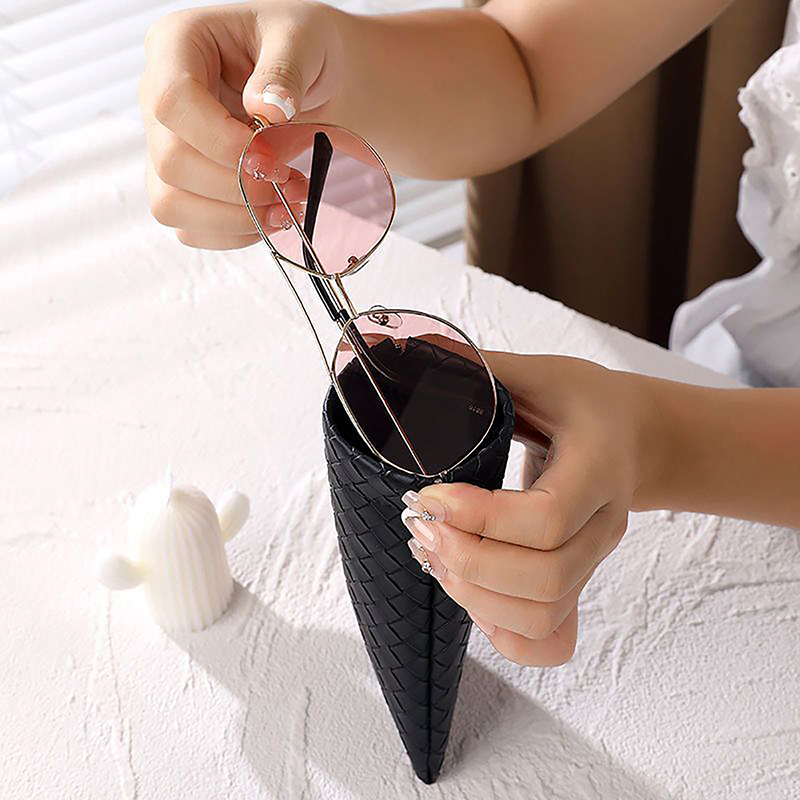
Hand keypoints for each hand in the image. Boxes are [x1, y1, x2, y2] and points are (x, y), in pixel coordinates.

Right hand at [138, 0, 343, 248]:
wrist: (312, 77)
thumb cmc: (301, 47)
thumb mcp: (303, 39)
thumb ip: (285, 69)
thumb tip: (267, 110)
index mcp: (177, 46)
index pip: (173, 104)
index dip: (222, 142)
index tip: (271, 157)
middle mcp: (159, 99)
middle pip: (171, 162)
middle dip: (239, 187)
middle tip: (293, 183)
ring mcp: (166, 146)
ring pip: (171, 204)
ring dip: (236, 218)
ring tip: (288, 206)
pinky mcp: (183, 185)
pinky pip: (191, 227)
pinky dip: (235, 233)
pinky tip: (272, 217)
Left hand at [402, 352, 663, 666]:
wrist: (634, 436)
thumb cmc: (584, 403)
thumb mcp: (540, 372)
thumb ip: (480, 369)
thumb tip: (403, 357)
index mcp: (598, 468)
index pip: (547, 518)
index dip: (478, 517)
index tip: (427, 496)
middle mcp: (603, 524)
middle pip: (545, 578)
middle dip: (468, 561)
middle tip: (421, 529)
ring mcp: (592, 560)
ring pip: (543, 614)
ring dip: (476, 596)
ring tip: (434, 556)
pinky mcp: (577, 581)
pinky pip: (551, 639)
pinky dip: (505, 636)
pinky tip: (470, 597)